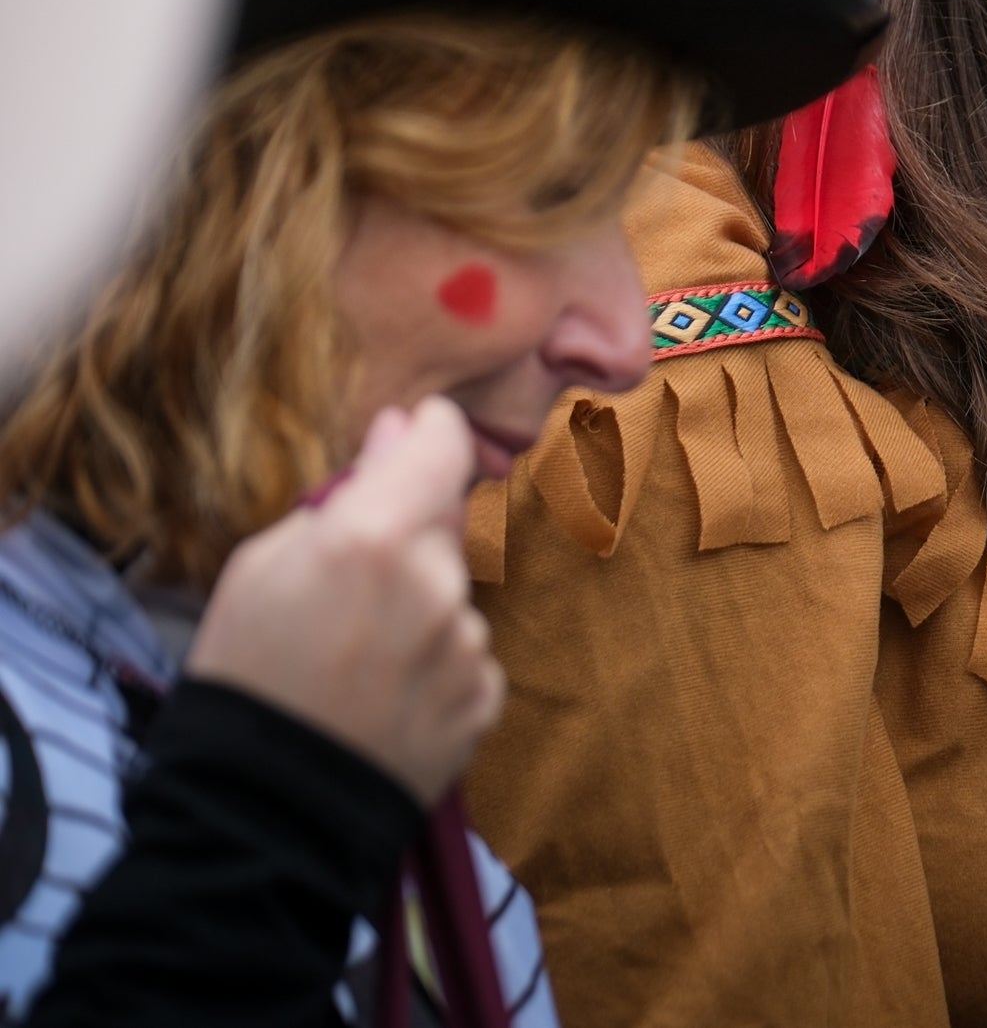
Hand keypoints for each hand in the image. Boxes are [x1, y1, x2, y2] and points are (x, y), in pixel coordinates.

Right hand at [187, 398, 503, 805]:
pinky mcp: (484, 697)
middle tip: (345, 588)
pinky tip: (383, 695)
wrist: (260, 812)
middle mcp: (437, 582)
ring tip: (354, 659)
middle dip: (406, 538)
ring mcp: (468, 644)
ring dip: (420, 605)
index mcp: (374, 536)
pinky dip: (434, 662)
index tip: (414, 436)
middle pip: (444, 524)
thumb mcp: (260, 567)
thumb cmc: (243, 677)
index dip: (430, 433)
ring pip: (455, 594)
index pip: (441, 445)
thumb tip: (398, 434)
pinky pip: (466, 653)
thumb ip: (343, 494)